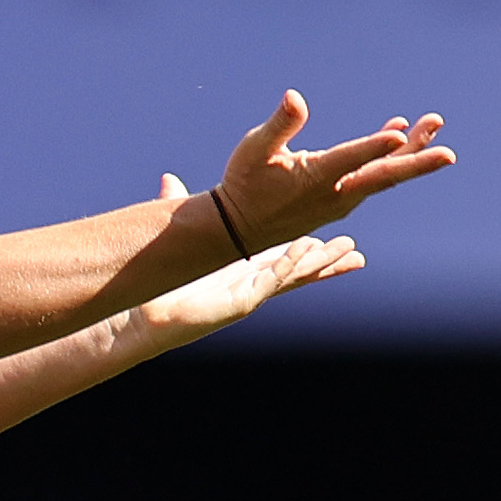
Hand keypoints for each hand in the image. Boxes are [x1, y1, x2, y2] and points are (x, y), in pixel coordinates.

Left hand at [137, 176, 362, 339]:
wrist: (144, 321)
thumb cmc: (160, 290)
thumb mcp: (175, 244)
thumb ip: (177, 210)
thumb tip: (169, 180)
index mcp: (241, 271)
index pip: (282, 258)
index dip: (307, 248)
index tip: (331, 237)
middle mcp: (250, 284)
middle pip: (298, 270)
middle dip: (328, 259)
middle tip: (356, 249)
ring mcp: (248, 293)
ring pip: (294, 276)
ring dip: (321, 262)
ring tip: (350, 250)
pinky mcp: (239, 302)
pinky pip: (271, 280)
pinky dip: (289, 265)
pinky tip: (308, 248)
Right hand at [210, 91, 451, 246]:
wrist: (238, 227)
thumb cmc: (244, 183)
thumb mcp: (254, 149)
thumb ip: (280, 124)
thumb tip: (295, 97)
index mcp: (315, 178)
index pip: (350, 159)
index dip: (374, 147)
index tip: (401, 134)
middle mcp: (334, 193)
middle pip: (383, 176)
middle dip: (417, 161)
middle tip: (449, 153)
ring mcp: (341, 201)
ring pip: (383, 176)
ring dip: (411, 153)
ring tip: (432, 125)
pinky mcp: (341, 202)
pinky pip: (372, 180)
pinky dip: (390, 160)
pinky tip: (399, 138)